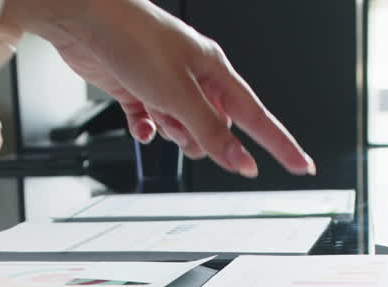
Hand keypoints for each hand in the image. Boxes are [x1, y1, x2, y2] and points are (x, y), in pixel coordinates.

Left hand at [4, 0, 313, 177]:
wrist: (85, 18)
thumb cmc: (135, 40)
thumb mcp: (180, 95)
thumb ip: (212, 132)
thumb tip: (242, 162)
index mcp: (216, 72)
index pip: (258, 118)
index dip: (281, 145)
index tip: (302, 166)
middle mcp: (194, 77)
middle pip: (215, 128)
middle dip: (202, 139)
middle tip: (182, 129)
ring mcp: (165, 83)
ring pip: (182, 128)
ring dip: (172, 133)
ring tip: (157, 115)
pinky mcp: (138, 88)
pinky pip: (150, 121)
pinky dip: (146, 128)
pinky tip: (141, 124)